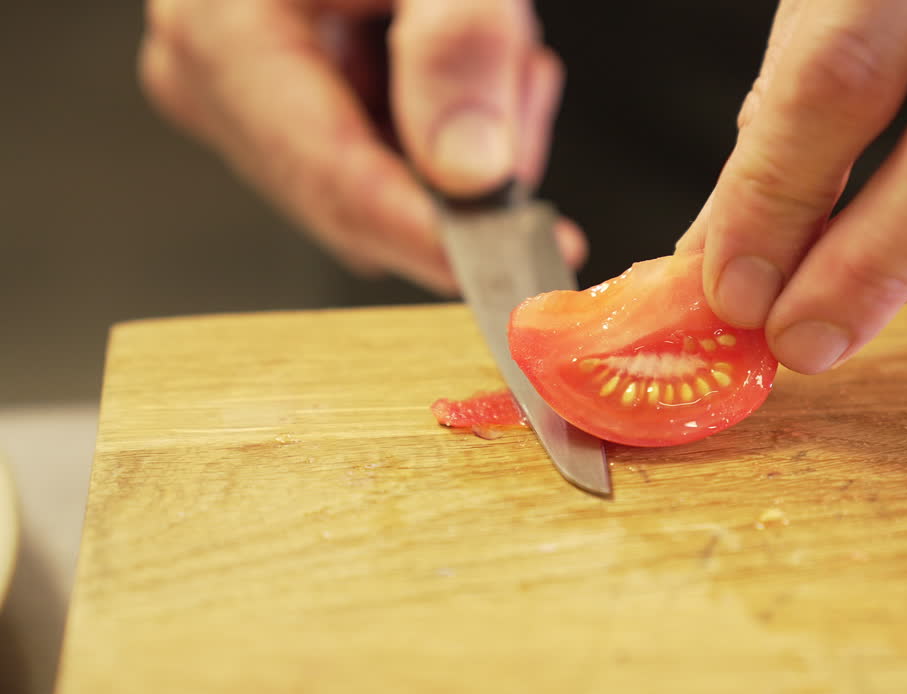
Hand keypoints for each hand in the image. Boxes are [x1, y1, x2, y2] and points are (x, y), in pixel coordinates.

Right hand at [139, 0, 585, 294]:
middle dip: (463, 169)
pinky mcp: (271, 110)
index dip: (435, 241)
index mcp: (221, 33)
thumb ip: (457, 45)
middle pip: (358, 199)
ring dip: (460, 144)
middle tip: (518, 81)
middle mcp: (209, 79)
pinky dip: (437, 133)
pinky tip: (453, 69)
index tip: (522, 271)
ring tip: (487, 50)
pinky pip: (372, 165)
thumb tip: (472, 173)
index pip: (335, 181)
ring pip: (377, 192)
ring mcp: (234, 102)